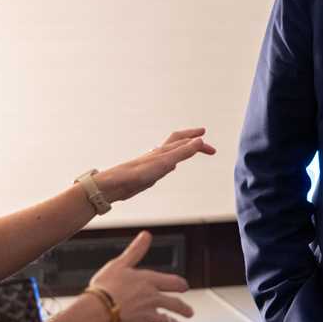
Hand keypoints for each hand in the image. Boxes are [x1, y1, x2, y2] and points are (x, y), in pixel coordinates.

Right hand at [90, 231, 192, 321]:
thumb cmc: (106, 286)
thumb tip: (146, 235)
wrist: (97, 311)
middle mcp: (152, 299)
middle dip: (183, 309)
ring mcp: (148, 315)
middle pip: (174, 305)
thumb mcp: (120, 263)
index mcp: (149, 281)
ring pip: (167, 321)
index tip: (185, 287)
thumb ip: (135, 251)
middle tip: (190, 313)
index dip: (180, 284)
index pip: (172, 282)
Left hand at [94, 127, 215, 202]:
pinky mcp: (148, 173)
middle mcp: (159, 154)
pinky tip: (170, 167)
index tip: (206, 137)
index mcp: (164, 150)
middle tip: (205, 144)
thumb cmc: (138, 173)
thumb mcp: (165, 162)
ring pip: (171, 152)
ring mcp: (153, 163)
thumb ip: (183, 152)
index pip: (183, 140)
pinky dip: (172, 162)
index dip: (195, 137)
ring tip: (191, 150)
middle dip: (192, 141)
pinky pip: (164, 164)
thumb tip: (200, 141)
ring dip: (183, 150)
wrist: (116, 184)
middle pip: (178, 143)